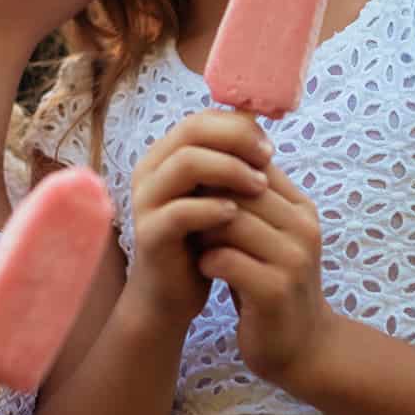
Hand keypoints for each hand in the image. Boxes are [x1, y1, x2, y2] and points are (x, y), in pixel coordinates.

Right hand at [127, 111, 273, 325]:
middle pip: (192, 131)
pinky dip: (213, 209)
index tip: (268, 147)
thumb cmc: (199, 240)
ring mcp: (146, 201)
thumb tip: (261, 126)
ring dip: (229, 170)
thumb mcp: (216, 196)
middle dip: (236, 140)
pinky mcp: (149, 233)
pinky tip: (236, 216)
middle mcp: (150, 171)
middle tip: (268, 159)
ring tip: (259, 187)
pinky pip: (180, 210)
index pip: (200, 119)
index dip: (237, 127)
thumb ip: (230, 164)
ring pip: (186, 163)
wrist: (170, 294)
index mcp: (165, 156)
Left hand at [196, 157, 336, 391]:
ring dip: (203, 231)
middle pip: (240, 190)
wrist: (301, 347)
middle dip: (205, 201)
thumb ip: (249, 203)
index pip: (254, 167)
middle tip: (188, 218)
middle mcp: (303, 229)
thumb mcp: (268, 237)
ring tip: (196, 244)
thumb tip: (207, 159)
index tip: (194, 191)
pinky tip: (205, 269)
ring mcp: (293, 260)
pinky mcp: (275, 290)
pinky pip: (227, 260)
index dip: (218, 175)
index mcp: (302, 209)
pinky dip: (207, 262)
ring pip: (231, 221)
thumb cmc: (272, 284)